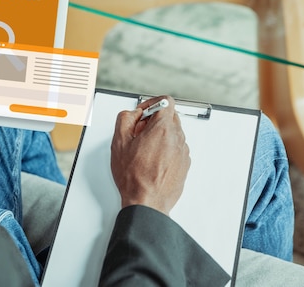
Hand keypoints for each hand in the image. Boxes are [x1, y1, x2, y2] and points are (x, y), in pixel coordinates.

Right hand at [110, 96, 189, 214]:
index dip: (152, 103)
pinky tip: (152, 160)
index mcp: (162, 129)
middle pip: (170, 116)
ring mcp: (182, 152)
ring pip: (173, 132)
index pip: (166, 101)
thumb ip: (125, 119)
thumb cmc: (134, 177)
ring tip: (144, 149)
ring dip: (160, 135)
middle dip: (154, 119)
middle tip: (139, 131)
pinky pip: (176, 148)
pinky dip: (166, 148)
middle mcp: (177, 138)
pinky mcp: (184, 164)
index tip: (143, 112)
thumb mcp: (119, 142)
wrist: (147, 202)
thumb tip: (133, 113)